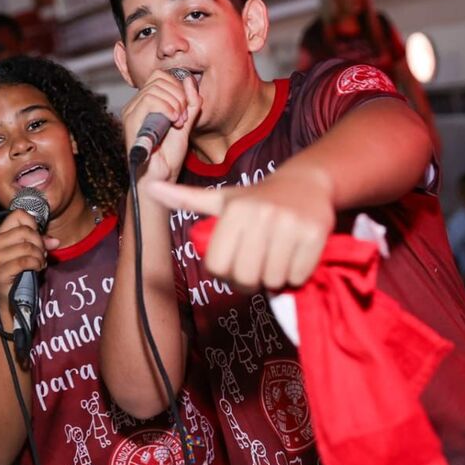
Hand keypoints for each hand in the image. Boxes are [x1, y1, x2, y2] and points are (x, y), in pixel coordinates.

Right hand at [0, 209, 59, 304]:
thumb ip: (42, 242)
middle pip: (25, 231)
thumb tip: (55, 241)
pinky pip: (25, 261)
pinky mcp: (1, 271)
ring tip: (39, 262)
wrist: (11, 295)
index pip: (17, 214)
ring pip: (27, 247)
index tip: (37, 235)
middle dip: (39, 242)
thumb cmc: (20, 270)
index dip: (32, 223)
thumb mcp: (31, 251)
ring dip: (39, 256)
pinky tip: (37, 268)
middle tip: (41, 252)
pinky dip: (36, 264)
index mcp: (0, 233)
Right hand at [120, 68, 200, 182]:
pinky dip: (168, 108)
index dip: (178, 87)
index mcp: (146, 104)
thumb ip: (190, 102)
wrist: (161, 176)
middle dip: (178, 95)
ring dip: (175, 103)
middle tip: (183, 116)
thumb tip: (189, 80)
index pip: (160, 77)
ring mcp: (131, 112)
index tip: (186, 109)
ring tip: (179, 121)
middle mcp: (135, 105)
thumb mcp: (186, 123)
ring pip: (155, 88)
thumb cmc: (169, 156)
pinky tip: (174, 122)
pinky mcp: (130, 121)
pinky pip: (149, 100)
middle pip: (158, 79)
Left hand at [144, 168, 334, 290]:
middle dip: (250, 281)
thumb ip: (185, 199)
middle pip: (245, 278)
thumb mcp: (221, 198)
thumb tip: (149, 187)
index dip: (226, 275)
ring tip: (276, 258)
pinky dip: (296, 275)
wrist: (305, 183)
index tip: (236, 266)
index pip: (219, 267)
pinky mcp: (315, 233)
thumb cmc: (257, 198)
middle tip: (257, 268)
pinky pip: (298, 275)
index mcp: (234, 210)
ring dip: (275, 278)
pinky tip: (294, 256)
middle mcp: (260, 215)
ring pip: (273, 279)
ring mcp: (289, 224)